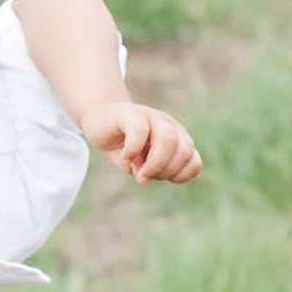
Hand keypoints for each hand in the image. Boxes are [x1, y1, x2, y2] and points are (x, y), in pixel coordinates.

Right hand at [79, 99, 201, 183]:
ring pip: (168, 138)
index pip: (194, 162)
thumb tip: (144, 176)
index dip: (179, 176)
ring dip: (155, 163)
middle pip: (185, 151)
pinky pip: (140, 130)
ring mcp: (150, 116)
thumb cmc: (122, 146)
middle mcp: (168, 125)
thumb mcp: (138, 164)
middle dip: (166, 171)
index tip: (159, 178)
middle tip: (145, 176)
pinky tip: (125, 158)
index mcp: (177, 139)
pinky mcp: (130, 113)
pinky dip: (134, 150)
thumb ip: (147, 171)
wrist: (97, 121)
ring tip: (138, 173)